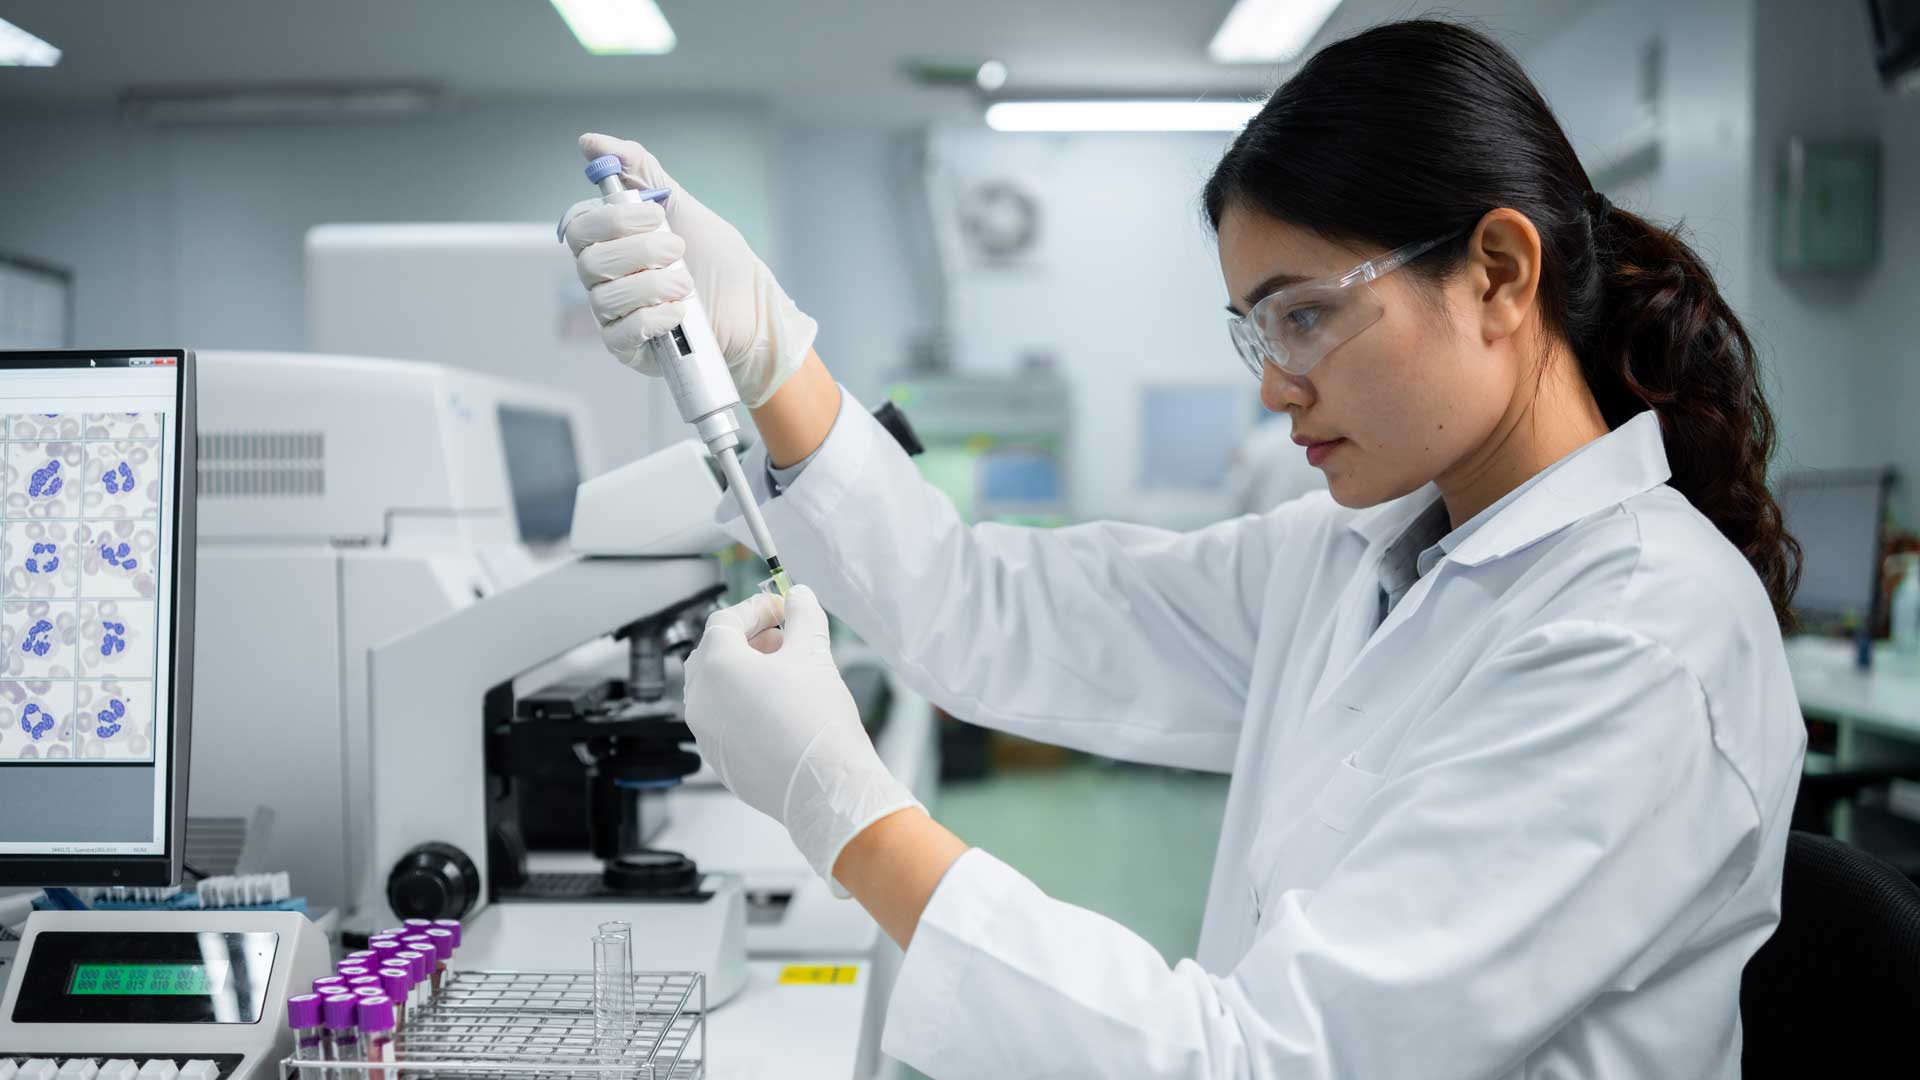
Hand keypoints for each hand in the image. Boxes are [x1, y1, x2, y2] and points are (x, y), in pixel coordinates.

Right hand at [560, 133, 816, 406]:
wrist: (752, 309)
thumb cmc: (717, 260)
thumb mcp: (683, 206)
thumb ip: (640, 171)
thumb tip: (590, 142)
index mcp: (610, 242)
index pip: (579, 226)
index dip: (611, 219)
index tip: (655, 216)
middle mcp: (604, 278)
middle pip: (588, 260)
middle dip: (639, 251)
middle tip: (678, 249)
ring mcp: (613, 314)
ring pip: (604, 297)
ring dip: (651, 286)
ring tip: (686, 285)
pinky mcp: (628, 347)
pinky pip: (619, 334)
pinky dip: (652, 319)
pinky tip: (679, 313)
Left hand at [683, 586, 919, 888]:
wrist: (827, 788)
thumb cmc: (817, 722)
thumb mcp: (814, 654)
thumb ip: (802, 617)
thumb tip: (799, 597)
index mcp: (716, 668)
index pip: (724, 622)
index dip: (755, 609)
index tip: (782, 608)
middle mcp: (700, 701)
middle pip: (713, 654)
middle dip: (747, 640)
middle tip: (782, 638)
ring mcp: (705, 735)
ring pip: (715, 690)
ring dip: (744, 673)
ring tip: (784, 673)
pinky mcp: (719, 761)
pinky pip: (723, 721)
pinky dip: (743, 706)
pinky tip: (779, 710)